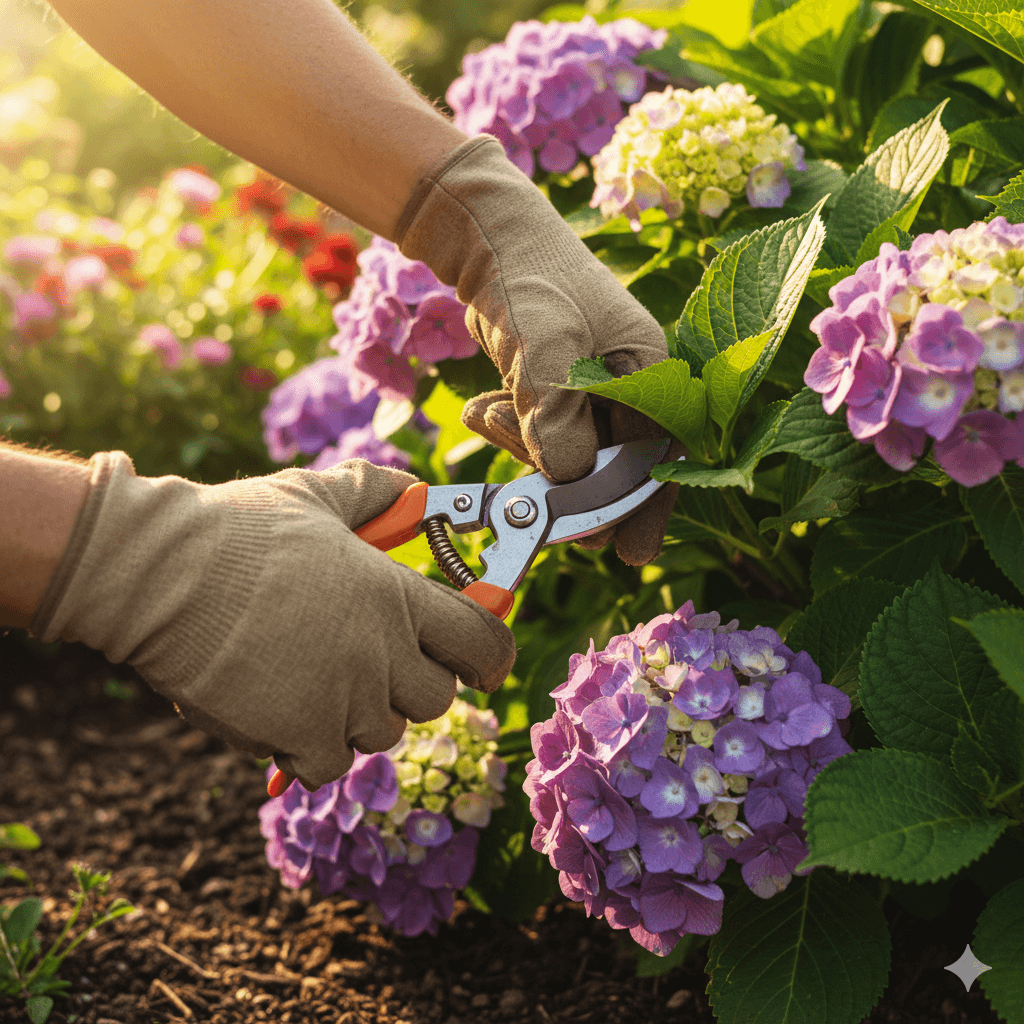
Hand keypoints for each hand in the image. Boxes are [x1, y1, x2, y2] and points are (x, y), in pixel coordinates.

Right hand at [31, 453, 516, 789]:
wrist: (160, 576)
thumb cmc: (239, 530)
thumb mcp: (317, 494)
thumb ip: (378, 492)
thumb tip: (418, 489)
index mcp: (398, 596)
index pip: (485, 643)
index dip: (489, 653)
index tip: (479, 659)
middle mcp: (383, 654)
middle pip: (437, 698)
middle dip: (412, 683)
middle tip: (372, 659)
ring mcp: (343, 701)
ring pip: (383, 733)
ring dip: (358, 714)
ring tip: (313, 676)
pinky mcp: (297, 737)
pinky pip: (331, 764)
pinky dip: (312, 747)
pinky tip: (282, 707)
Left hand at [396, 136, 676, 564]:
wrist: (489, 242)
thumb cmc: (529, 281)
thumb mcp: (546, 349)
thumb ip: (559, 420)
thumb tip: (569, 486)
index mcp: (653, 373)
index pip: (661, 459)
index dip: (644, 508)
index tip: (627, 555)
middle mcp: (632, 388)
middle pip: (613, 468)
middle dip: (563, 479)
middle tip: (517, 464)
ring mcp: (594, 394)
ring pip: (571, 461)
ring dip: (526, 453)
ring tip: (491, 412)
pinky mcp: (560, 396)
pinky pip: (543, 441)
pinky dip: (512, 436)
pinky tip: (484, 408)